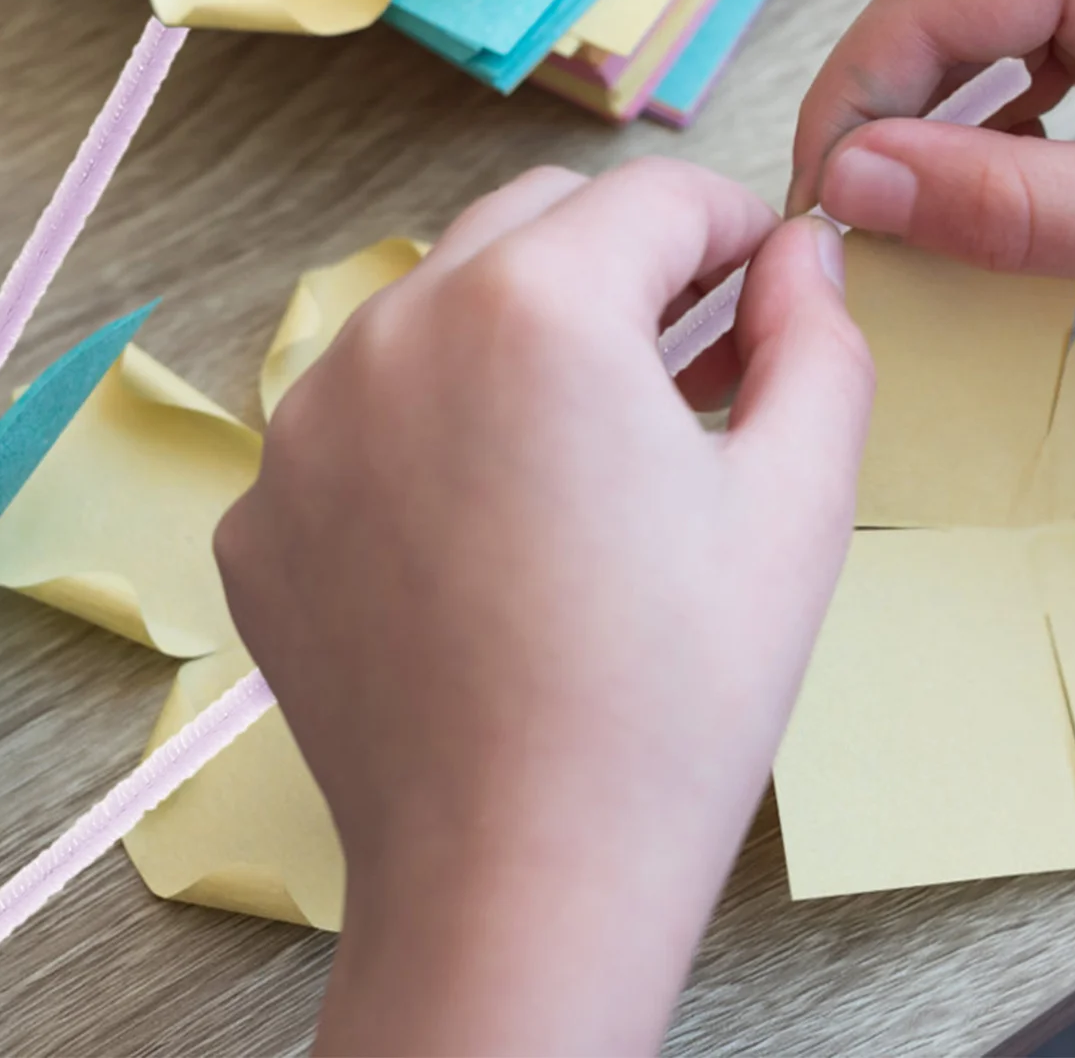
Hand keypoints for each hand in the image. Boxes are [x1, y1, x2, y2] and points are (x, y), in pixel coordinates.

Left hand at [214, 162, 872, 1055]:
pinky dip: (421, 432)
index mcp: (531, 306)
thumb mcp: (797, 502)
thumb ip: (815, 338)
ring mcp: (303, 420)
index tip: (758, 276)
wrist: (514, 879)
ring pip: (430, 310)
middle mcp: (393, 329)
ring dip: (511, 337)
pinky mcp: (259, 506)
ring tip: (578, 447)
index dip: (727, 224)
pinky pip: (354, 417)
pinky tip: (476, 533)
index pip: (649, 196)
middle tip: (684, 355)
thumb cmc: (669, 700)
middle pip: (529, 225)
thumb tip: (797, 256)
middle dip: (617, 262)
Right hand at [788, 0, 1074, 293]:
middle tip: (858, 233)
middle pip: (936, 17)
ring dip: (932, 131)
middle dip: (882, 126)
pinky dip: (992, 127)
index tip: (818, 214)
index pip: (918, 7)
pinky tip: (990, 187)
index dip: (844, 114)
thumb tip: (853, 185)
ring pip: (973, 37)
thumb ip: (1017, 202)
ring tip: (914, 222)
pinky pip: (1026, 52)